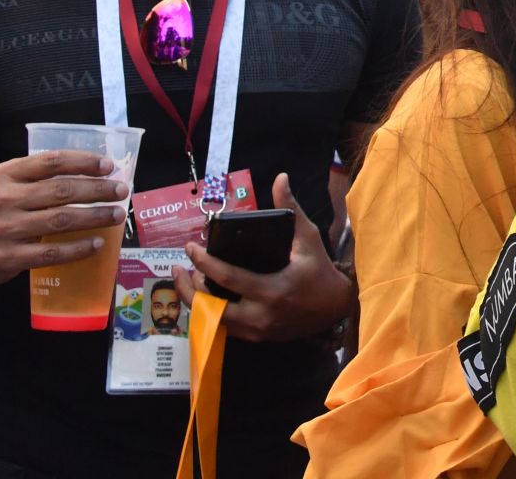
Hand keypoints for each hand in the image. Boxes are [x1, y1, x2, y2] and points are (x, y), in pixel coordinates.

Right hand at [0, 151, 126, 286]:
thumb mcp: (4, 185)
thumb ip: (37, 178)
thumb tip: (91, 175)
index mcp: (6, 174)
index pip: (51, 162)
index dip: (83, 162)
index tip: (108, 166)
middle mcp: (3, 199)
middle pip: (61, 190)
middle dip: (97, 190)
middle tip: (121, 191)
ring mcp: (5, 230)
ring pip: (60, 220)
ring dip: (94, 217)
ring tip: (115, 215)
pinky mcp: (8, 258)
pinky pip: (51, 253)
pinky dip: (78, 248)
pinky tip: (96, 244)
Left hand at [174, 174, 349, 342]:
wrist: (336, 307)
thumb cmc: (320, 270)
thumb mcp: (308, 237)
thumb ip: (291, 209)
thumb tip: (280, 178)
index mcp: (272, 289)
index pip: (227, 278)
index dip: (204, 263)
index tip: (190, 247)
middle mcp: (260, 315)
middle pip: (210, 308)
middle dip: (188, 288)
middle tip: (179, 268)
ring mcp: (257, 330)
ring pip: (213, 322)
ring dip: (195, 302)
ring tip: (188, 281)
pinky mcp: (257, 337)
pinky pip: (224, 329)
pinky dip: (210, 313)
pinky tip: (204, 297)